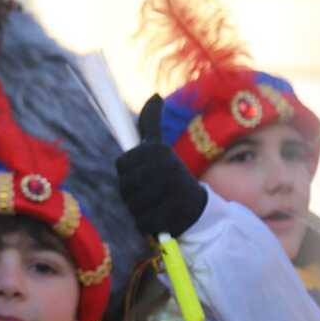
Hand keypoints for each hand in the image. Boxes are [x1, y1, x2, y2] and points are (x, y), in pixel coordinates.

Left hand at [116, 96, 206, 238]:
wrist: (198, 208)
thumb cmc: (172, 176)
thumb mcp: (161, 148)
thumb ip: (151, 123)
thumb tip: (155, 96)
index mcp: (159, 151)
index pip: (121, 164)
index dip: (129, 174)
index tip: (145, 174)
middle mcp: (167, 167)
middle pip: (124, 186)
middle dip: (132, 194)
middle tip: (151, 193)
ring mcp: (171, 191)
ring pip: (131, 205)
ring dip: (139, 209)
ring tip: (156, 204)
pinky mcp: (173, 214)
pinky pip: (141, 222)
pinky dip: (147, 224)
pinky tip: (161, 218)